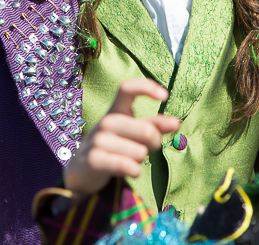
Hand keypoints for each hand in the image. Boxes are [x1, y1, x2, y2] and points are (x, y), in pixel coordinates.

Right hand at [64, 78, 180, 197]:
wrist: (82, 170)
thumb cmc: (114, 147)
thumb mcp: (133, 132)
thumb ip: (154, 126)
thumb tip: (176, 122)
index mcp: (116, 110)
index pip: (127, 88)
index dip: (147, 87)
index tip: (164, 96)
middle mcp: (106, 122)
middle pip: (146, 130)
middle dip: (154, 143)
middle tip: (147, 148)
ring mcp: (98, 140)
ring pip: (140, 152)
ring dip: (140, 160)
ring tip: (128, 160)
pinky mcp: (94, 160)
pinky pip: (127, 165)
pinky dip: (134, 171)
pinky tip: (131, 171)